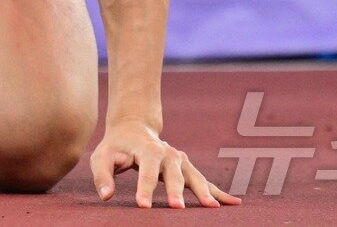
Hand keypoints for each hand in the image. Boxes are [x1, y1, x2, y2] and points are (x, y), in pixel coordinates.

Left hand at [91, 119, 241, 208]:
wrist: (134, 128)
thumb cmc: (116, 146)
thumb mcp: (102, 155)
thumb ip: (102, 175)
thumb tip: (106, 195)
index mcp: (147, 150)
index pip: (146, 171)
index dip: (144, 188)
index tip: (143, 205)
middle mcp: (169, 154)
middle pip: (173, 175)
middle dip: (176, 191)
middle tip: (177, 209)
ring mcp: (182, 160)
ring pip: (194, 177)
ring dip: (204, 193)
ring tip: (211, 209)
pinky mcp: (188, 168)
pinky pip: (206, 182)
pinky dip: (219, 193)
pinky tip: (234, 204)